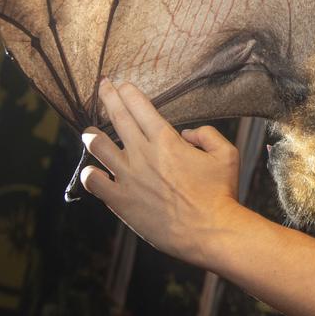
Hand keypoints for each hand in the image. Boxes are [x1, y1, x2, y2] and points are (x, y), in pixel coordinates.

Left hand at [79, 79, 241, 267]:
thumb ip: (207, 134)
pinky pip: (94, 182)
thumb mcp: (226, 154)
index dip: (128, 92)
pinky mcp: (121, 201)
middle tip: (101, 87)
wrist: (209, 231)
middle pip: (117, 118)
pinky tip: (91, 170)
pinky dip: (90, 173)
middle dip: (107, 97)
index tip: (121, 84)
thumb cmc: (221, 192)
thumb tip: (186, 133)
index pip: (140, 106)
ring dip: (91, 135)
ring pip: (98, 147)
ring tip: (88, 132)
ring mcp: (128, 178)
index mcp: (167, 140)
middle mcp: (143, 154)